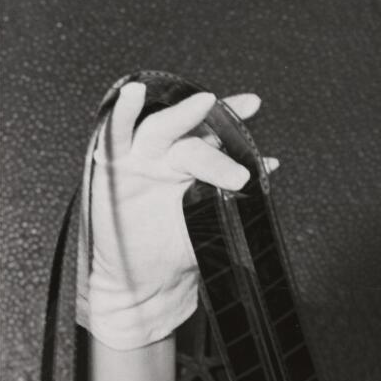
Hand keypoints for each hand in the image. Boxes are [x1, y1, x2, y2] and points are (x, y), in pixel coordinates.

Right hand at [76, 80, 275, 350]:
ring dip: (180, 116)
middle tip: (238, 118)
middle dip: (214, 124)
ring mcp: (138, 160)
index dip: (231, 118)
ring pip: (158, 128)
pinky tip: (132, 94)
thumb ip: (235, 197)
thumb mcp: (213, 223)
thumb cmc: (180, 254)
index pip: (212, 134)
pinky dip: (122, 114)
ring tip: (202, 103)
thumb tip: (269, 169)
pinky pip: (113, 135)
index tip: (253, 105)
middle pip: (190, 132)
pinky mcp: (111, 167)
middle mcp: (164, 156)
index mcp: (189, 165)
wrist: (149, 286)